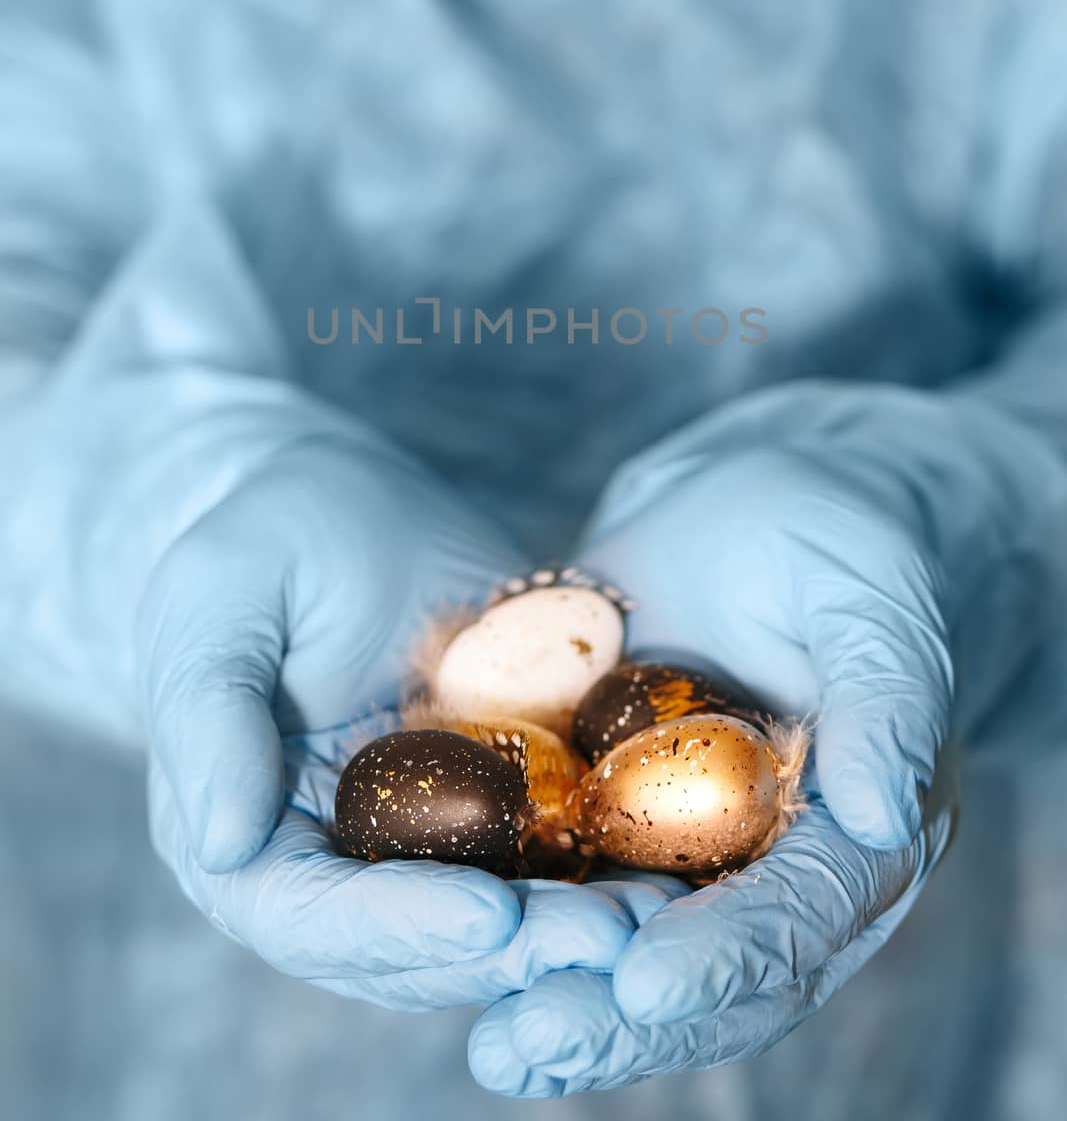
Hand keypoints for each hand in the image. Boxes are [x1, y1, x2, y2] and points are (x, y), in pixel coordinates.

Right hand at [138, 434, 675, 1007]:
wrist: (340, 491)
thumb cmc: (265, 534)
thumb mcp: (219, 602)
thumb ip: (210, 719)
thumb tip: (224, 848)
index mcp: (252, 838)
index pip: (315, 918)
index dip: (399, 930)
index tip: (489, 917)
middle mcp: (340, 860)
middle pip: (422, 941)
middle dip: (516, 947)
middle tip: (606, 937)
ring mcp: (427, 833)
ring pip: (500, 913)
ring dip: (575, 926)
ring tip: (658, 913)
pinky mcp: (501, 793)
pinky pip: (554, 850)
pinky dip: (608, 868)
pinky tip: (678, 862)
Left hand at [469, 390, 960, 1092]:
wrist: (745, 499)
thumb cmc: (829, 535)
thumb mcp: (870, 598)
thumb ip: (888, 698)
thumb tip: (888, 816)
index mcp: (858, 834)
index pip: (801, 918)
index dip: (726, 957)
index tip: (644, 984)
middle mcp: (773, 866)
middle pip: (704, 968)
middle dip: (618, 1016)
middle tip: (528, 1043)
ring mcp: (684, 845)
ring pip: (625, 947)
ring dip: (556, 996)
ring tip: (490, 1042)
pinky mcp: (610, 812)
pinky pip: (564, 880)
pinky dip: (512, 920)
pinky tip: (433, 943)